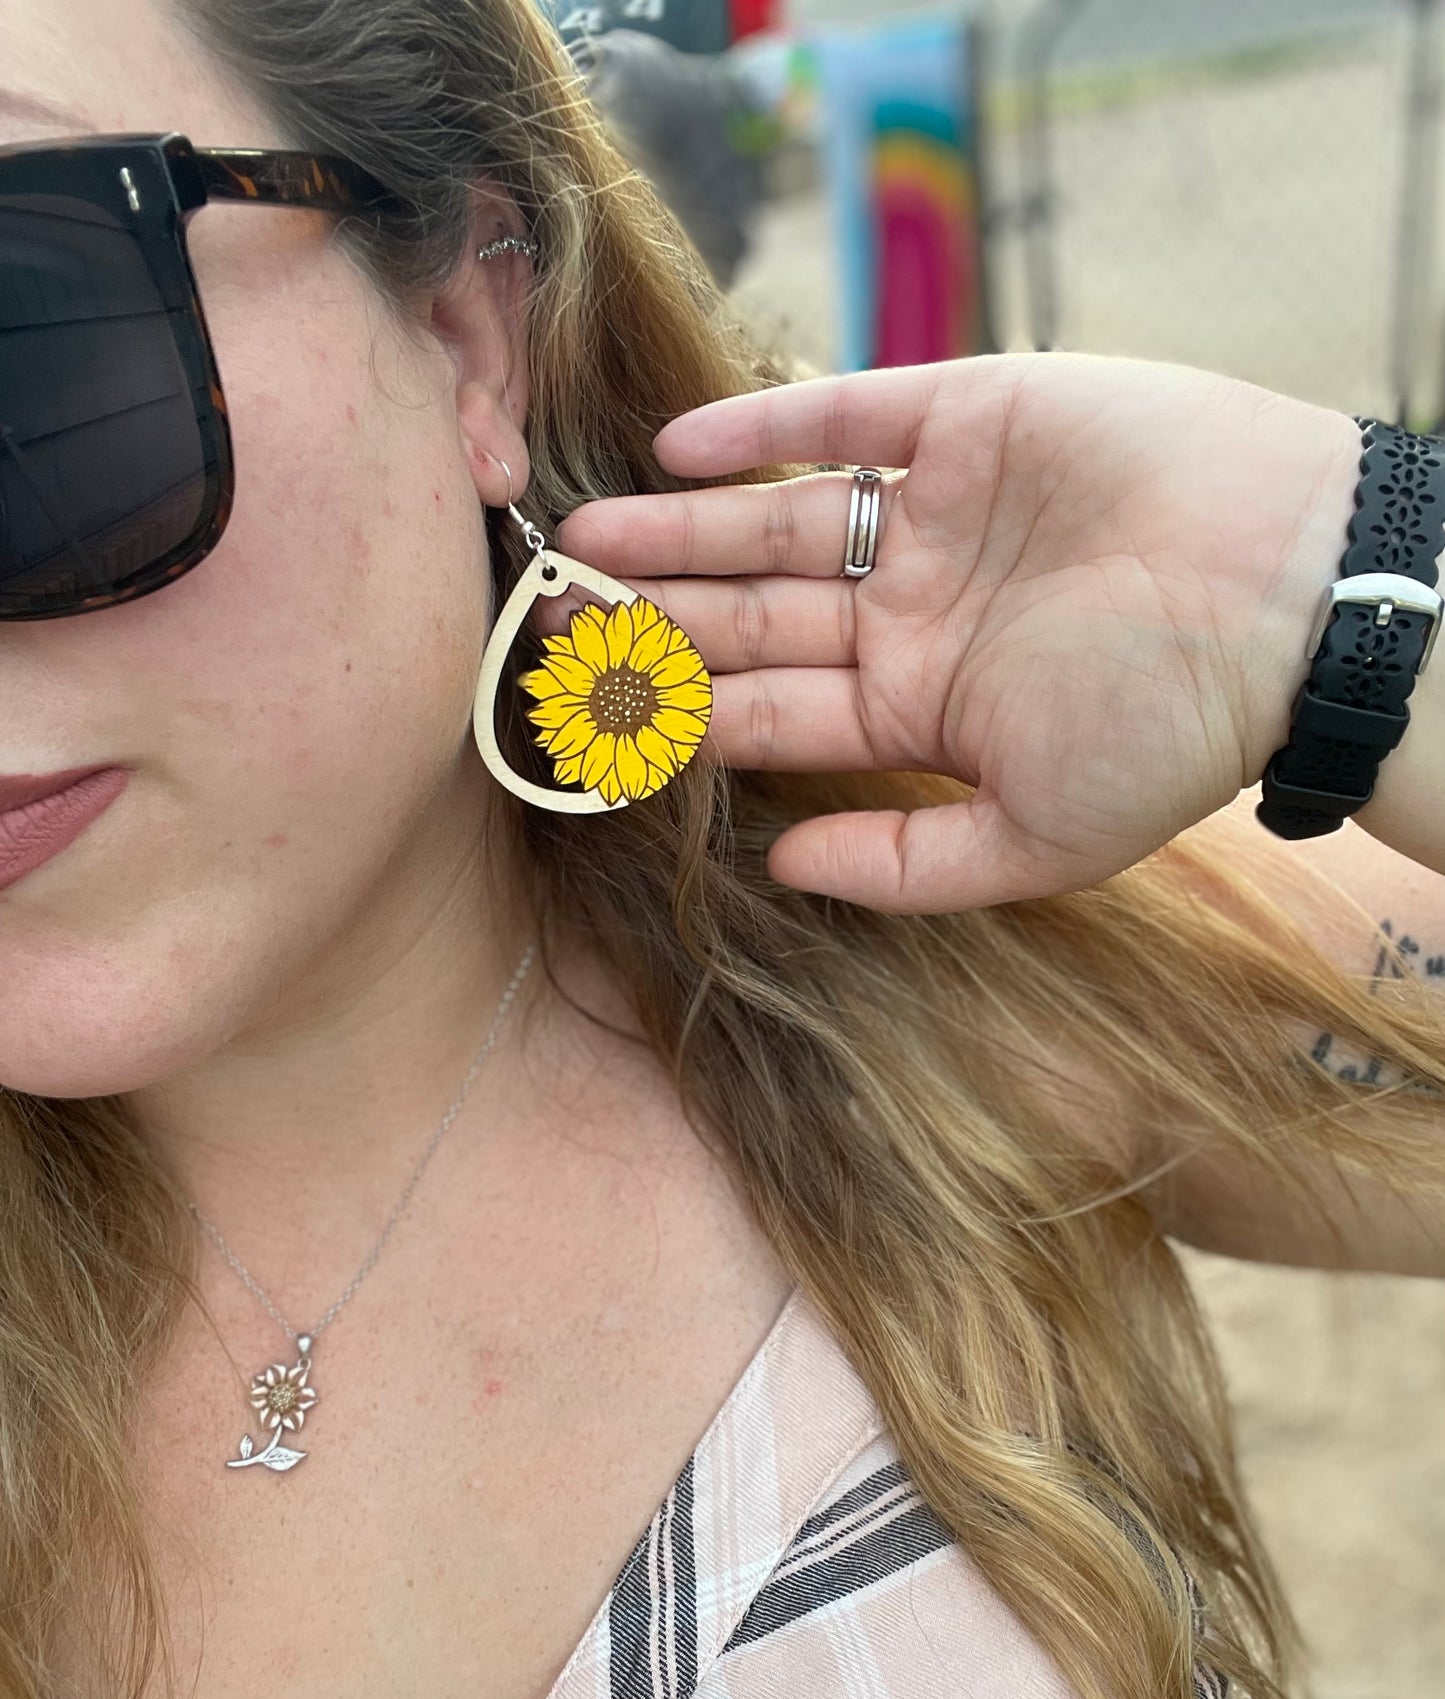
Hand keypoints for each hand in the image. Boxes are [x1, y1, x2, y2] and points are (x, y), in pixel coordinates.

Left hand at [557, 352, 1364, 912]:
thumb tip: (780, 873)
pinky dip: (763, 426)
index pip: (767, 712)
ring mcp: (936, 516)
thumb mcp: (1037, 840)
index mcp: (918, 709)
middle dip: (651, 619)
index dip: (672, 712)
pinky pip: (844, 417)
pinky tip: (675, 451)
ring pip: (776, 523)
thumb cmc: (1176, 735)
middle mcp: (913, 612)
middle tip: (543, 615)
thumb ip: (906, 864)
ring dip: (679, 531)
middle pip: (751, 616)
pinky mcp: (970, 419)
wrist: (1299, 603)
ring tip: (582, 540)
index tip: (580, 715)